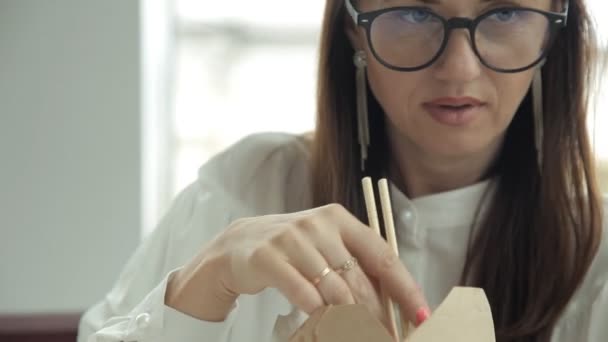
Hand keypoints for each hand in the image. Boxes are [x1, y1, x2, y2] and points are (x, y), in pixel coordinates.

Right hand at [165, 204, 429, 330]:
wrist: (239, 244)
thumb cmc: (292, 249)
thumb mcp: (325, 247)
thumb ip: (354, 266)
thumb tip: (393, 303)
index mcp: (339, 218)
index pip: (382, 255)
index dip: (405, 287)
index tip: (421, 314)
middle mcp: (318, 224)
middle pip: (359, 279)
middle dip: (376, 317)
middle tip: (383, 337)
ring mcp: (292, 239)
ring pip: (333, 290)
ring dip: (349, 322)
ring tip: (356, 337)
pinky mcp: (269, 257)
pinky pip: (303, 295)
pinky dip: (319, 317)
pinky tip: (324, 327)